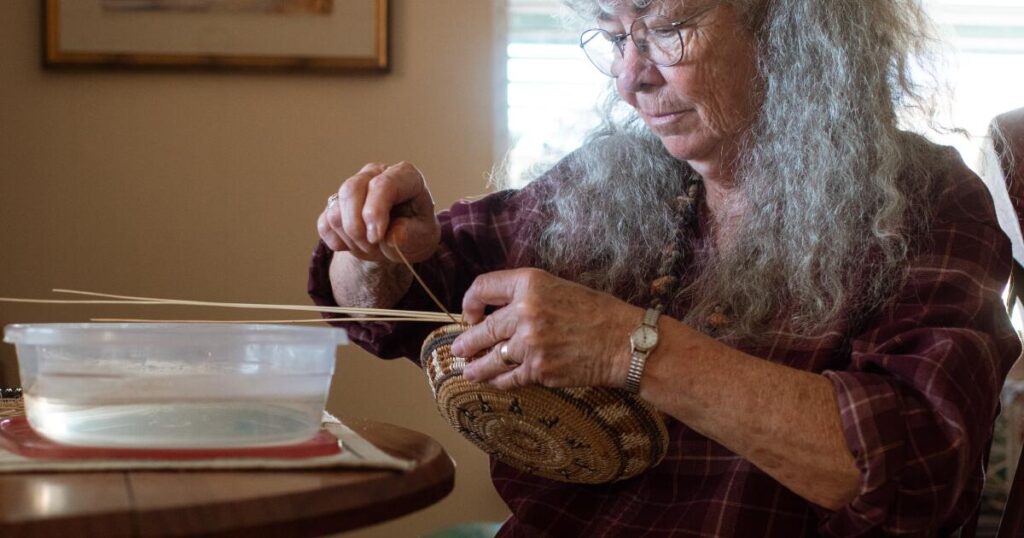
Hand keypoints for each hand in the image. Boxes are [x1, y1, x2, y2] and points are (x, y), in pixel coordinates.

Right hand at [317, 162, 440, 262]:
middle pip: (350, 191)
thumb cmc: (415, 232)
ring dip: (351, 239)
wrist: (401, 239)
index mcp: (404, 175)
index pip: (382, 184)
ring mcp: (353, 185)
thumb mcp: (424, 236)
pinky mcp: (335, 203)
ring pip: (335, 211)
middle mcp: (376, 173)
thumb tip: (391, 235)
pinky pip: (325, 224)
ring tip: (371, 247)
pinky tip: (355, 244)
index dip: (375, 212)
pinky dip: (338, 242)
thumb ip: (410, 234)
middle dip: (358, 228)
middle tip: (374, 247)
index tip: (377, 237)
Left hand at [451, 268, 641, 389]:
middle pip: (482, 329)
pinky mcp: (538, 370)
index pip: (482, 287)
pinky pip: (508, 378)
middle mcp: (525, 312)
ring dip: (475, 367)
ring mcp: (530, 344)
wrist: (623, 342)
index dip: (470, 302)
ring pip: (490, 359)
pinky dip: (498, 381)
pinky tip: (493, 382)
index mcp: (530, 284)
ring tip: (467, 371)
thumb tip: (496, 311)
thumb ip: (526, 296)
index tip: (470, 314)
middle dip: (466, 343)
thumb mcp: (558, 287)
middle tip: (459, 349)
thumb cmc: (596, 311)